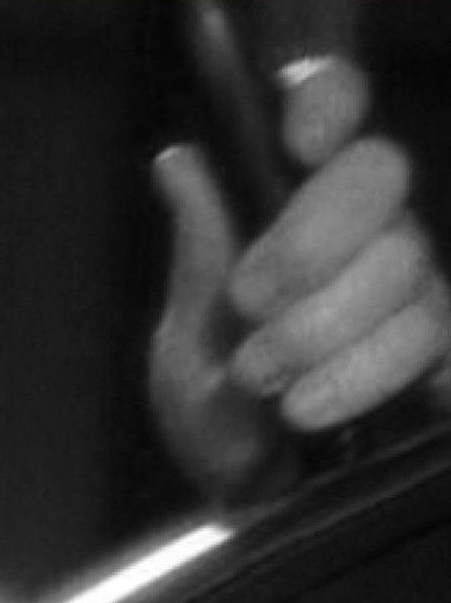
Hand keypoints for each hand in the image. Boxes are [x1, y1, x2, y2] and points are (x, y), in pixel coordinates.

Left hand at [148, 56, 450, 503]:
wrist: (248, 501)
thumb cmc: (216, 407)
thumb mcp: (187, 333)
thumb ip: (199, 249)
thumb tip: (178, 158)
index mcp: (295, 202)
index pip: (334, 108)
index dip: (329, 101)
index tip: (297, 138)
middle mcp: (366, 232)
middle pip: (380, 177)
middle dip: (311, 237)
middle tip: (248, 301)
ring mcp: (413, 291)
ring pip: (406, 266)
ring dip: (324, 325)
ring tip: (261, 376)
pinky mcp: (443, 356)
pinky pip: (435, 341)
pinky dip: (369, 373)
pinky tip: (319, 404)